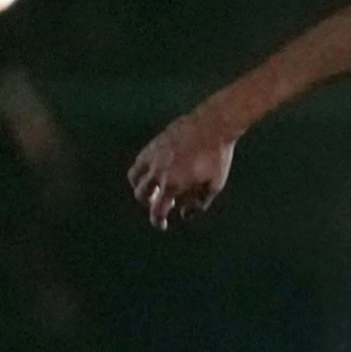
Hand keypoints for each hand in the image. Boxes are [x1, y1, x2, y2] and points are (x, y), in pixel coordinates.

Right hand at [128, 109, 236, 228]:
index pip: (157, 210)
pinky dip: (141, 171)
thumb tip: (185, 214)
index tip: (162, 225)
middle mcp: (158, 172)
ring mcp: (152, 157)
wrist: (212, 126)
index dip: (157, 221)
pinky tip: (153, 171)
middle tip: (163, 203)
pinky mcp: (152, 144)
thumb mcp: (214, 184)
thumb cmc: (216, 156)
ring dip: (141, 187)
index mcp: (173, 185)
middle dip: (149, 204)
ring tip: (153, 188)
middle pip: (142, 195)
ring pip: (134, 178)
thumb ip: (199, 202)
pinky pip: (138, 161)